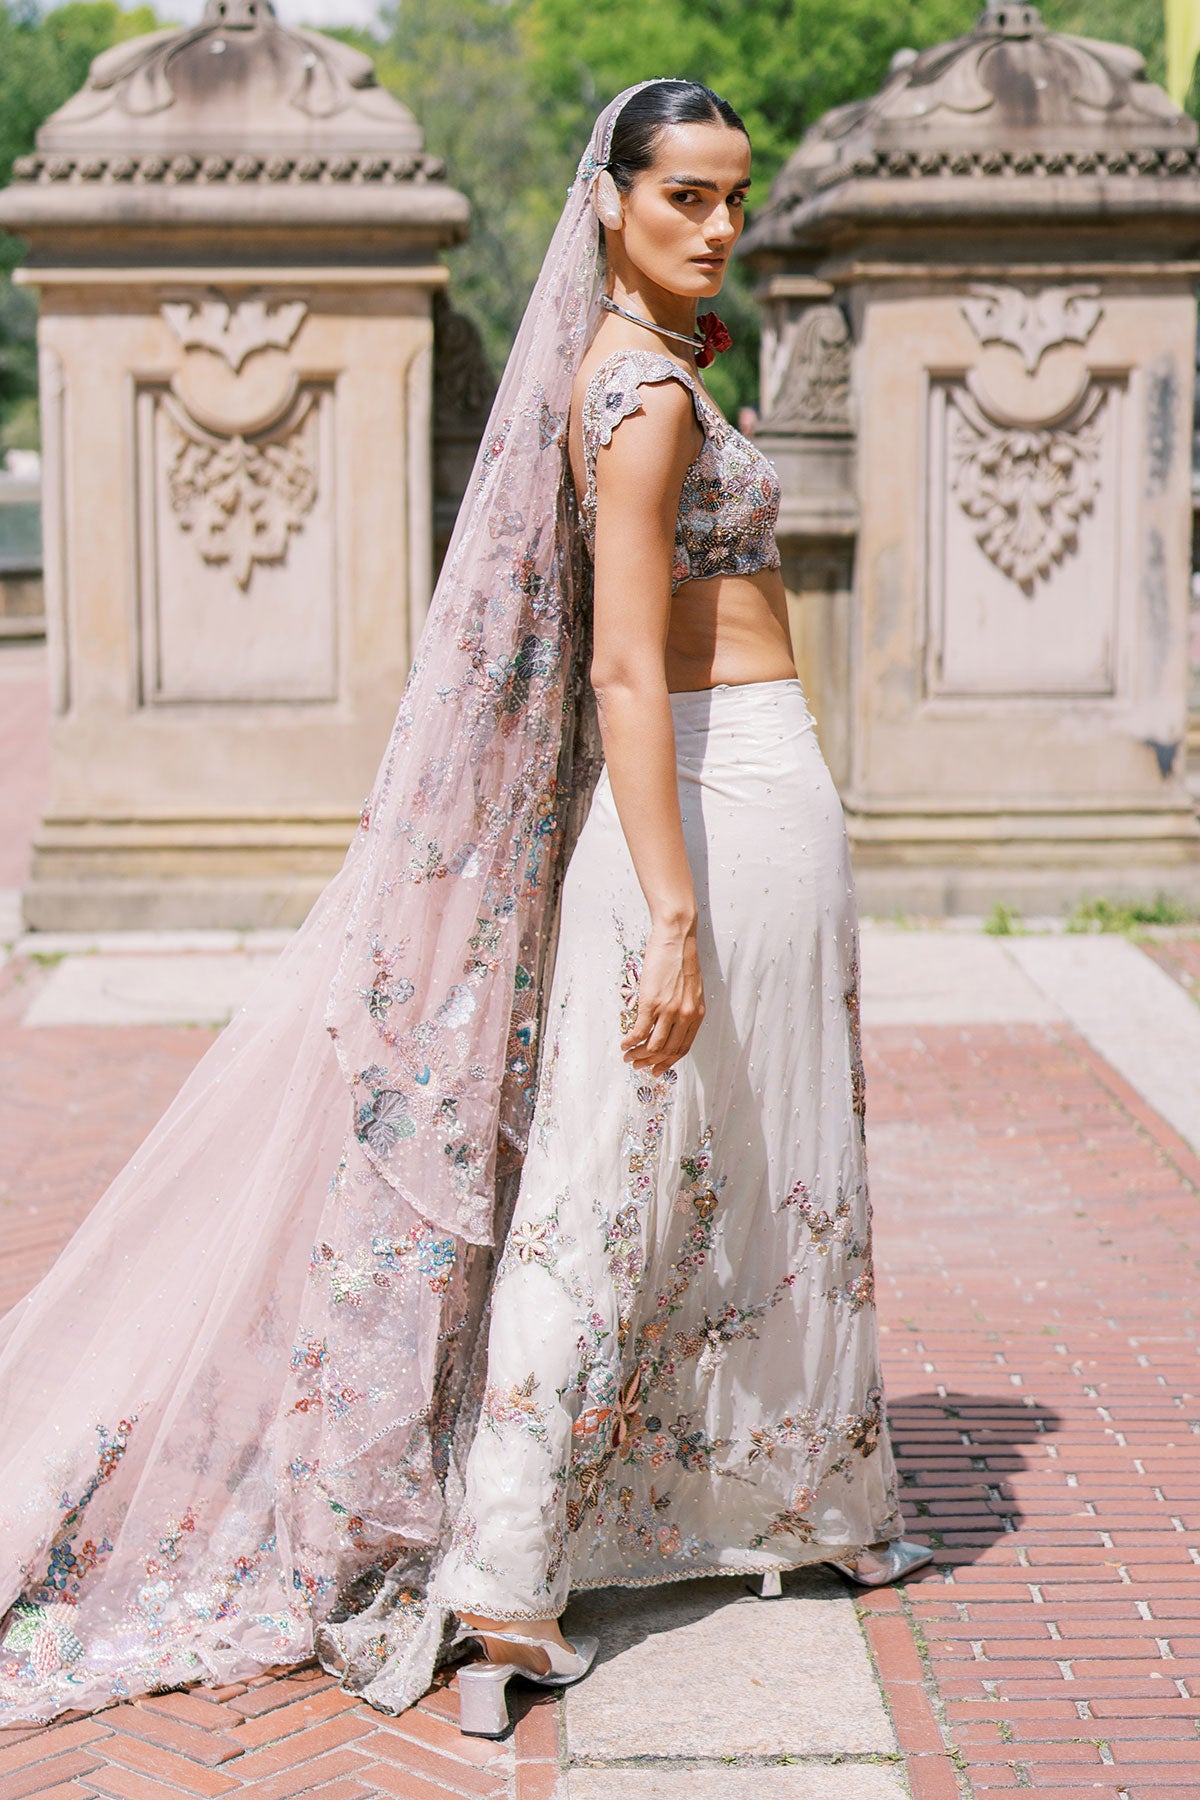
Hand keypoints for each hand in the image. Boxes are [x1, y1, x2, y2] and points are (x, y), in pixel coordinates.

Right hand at [620, 920, 704, 1077]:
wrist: (676, 938)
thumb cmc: (681, 959)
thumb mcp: (691, 989)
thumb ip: (685, 1009)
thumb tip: (671, 1025)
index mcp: (697, 1014)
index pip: (683, 1048)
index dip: (668, 1062)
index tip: (656, 1069)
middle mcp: (685, 1015)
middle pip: (667, 1051)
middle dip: (651, 1063)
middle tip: (638, 1066)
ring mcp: (669, 1010)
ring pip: (653, 1046)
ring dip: (638, 1056)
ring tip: (628, 1057)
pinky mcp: (652, 1002)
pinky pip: (640, 1031)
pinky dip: (630, 1042)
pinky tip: (624, 1043)